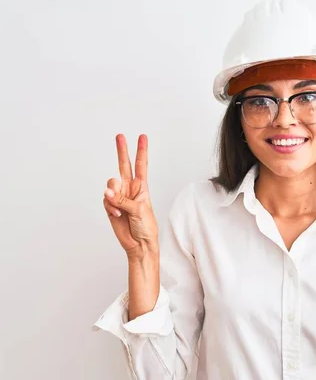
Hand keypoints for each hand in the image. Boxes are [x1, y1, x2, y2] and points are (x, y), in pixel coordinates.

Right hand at [103, 134, 157, 259]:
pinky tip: (117, 214)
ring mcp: (119, 197)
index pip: (141, 165)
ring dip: (113, 196)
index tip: (142, 137)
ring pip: (110, 185)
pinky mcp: (110, 206)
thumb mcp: (139, 210)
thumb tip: (107, 192)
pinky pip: (105, 200)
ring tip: (120, 209)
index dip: (141, 151)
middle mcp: (130, 189)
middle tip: (120, 136)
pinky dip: (110, 206)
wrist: (139, 244)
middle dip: (122, 151)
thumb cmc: (146, 227)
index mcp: (142, 187)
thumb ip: (123, 200)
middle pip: (124, 166)